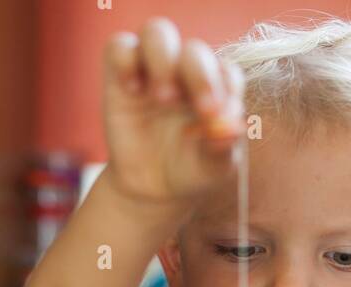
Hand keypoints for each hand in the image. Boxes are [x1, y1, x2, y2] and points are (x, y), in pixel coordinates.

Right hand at [103, 18, 245, 206]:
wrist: (153, 189)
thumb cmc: (190, 170)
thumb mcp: (211, 168)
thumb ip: (222, 148)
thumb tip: (230, 130)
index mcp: (217, 87)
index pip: (226, 72)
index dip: (225, 88)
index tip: (217, 115)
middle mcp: (187, 70)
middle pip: (194, 51)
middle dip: (199, 75)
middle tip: (200, 108)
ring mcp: (153, 68)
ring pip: (157, 33)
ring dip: (163, 59)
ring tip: (164, 98)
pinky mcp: (121, 74)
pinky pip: (120, 47)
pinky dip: (126, 61)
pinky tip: (133, 89)